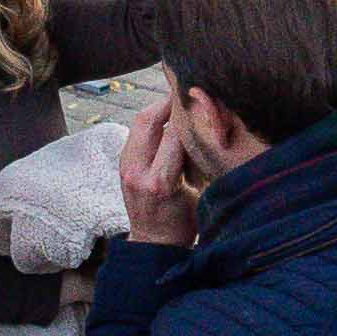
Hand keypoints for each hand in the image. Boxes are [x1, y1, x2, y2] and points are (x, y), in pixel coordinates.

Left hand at [117, 88, 203, 246]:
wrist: (153, 245)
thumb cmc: (184, 223)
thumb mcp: (199, 195)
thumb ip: (201, 163)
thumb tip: (213, 129)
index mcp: (160, 183)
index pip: (175, 135)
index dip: (190, 115)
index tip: (205, 101)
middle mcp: (137, 172)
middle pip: (148, 120)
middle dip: (169, 101)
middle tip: (188, 90)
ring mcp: (126, 167)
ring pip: (140, 122)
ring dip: (159, 108)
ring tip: (180, 100)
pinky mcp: (123, 164)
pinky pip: (136, 132)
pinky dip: (153, 121)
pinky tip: (169, 117)